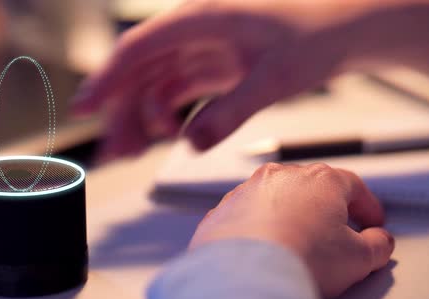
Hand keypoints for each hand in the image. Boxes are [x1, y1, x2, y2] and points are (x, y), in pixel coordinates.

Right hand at [72, 0, 428, 159]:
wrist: (345, 27)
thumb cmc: (317, 35)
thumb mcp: (277, 77)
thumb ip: (233, 111)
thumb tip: (191, 144)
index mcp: (202, 17)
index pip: (140, 47)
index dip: (107, 78)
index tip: (83, 108)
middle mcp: (194, 29)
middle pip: (140, 69)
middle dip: (122, 110)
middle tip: (114, 151)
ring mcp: (202, 46)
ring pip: (154, 82)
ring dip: (140, 116)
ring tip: (133, 152)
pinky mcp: (212, 64)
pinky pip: (176, 90)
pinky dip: (165, 114)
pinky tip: (165, 136)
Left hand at [189, 163, 393, 298]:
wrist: (245, 276)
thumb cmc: (298, 259)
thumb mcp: (358, 258)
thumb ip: (377, 245)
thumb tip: (378, 242)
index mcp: (320, 180)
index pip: (353, 186)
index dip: (366, 206)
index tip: (370, 221)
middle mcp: (281, 178)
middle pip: (311, 188)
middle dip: (325, 208)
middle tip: (334, 232)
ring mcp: (247, 192)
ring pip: (275, 198)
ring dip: (288, 216)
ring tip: (296, 243)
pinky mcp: (223, 212)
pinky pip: (246, 215)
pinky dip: (257, 227)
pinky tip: (264, 249)